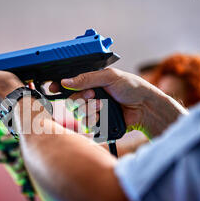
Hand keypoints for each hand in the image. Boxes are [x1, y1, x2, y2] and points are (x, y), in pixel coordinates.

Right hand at [50, 68, 186, 137]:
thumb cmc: (132, 88)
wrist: (145, 108)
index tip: (54, 88)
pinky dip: (94, 119)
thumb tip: (66, 81)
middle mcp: (91, 96)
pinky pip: (87, 124)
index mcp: (92, 82)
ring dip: (90, 109)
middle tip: (93, 95)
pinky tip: (104, 115)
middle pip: (72, 100)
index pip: (71, 83)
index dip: (60, 86)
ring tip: (103, 106)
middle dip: (81, 99)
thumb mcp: (110, 77)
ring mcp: (94, 110)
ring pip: (78, 113)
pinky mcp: (99, 123)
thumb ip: (87, 78)